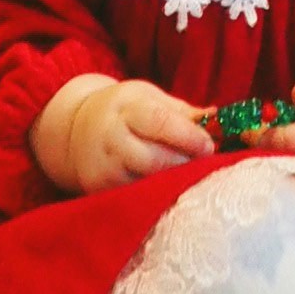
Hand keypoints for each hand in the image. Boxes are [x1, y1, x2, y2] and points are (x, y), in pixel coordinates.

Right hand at [31, 74, 214, 193]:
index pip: (159, 122)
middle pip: (153, 159)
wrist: (76, 129)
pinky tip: (167, 187)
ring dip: (172, 181)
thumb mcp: (149, 98)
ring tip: (188, 174)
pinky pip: (134, 195)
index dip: (187, 136)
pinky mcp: (99, 189)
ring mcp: (103, 167)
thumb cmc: (124, 110)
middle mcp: (110, 137)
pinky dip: (154, 192)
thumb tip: (218, 118)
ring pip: (144, 182)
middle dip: (183, 163)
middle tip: (203, 163)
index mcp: (126, 108)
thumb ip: (182, 111)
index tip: (209, 145)